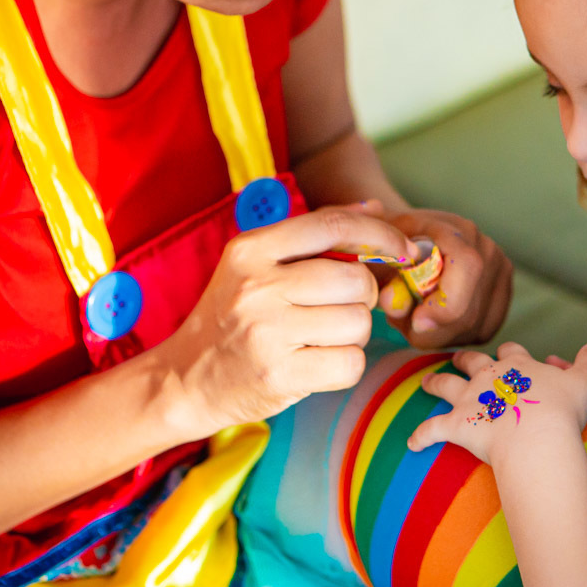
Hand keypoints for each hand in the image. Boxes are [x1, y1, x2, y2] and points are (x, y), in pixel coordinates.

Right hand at [163, 203, 417, 439]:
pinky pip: (350, 363)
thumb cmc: (233, 317)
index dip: (380, 234)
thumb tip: (373, 207)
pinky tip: (318, 363)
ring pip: (359, 323)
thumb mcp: (258, 264)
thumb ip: (314, 235)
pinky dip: (345, 366)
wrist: (184, 379)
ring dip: (354, 334)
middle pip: (357, 280)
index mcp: (251, 249)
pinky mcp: (278, 376)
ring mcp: (266, 333)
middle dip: (362, 297)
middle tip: (339, 309)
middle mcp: (257, 286)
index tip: (402, 248)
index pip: (333, 225)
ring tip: (322, 338)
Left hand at [378, 209, 511, 348]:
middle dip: (433, 330)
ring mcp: (499, 271)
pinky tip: (433, 323)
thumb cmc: (388, 248)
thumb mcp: (375, 254)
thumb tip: (392, 300)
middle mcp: (485, 247)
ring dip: (439, 335)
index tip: (415, 322)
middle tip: (402, 323)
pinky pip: (482, 331)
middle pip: (471, 309)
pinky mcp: (502, 294)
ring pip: (476, 326)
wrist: (407, 240)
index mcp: (454, 229)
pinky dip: (454, 337)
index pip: (467, 266)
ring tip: (413, 316)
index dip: (445, 303)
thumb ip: (378, 275)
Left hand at [407, 341, 586, 465]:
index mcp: (518, 366)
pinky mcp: (456, 424)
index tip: (505, 353)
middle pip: (472, 361)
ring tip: (425, 382)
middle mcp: (489, 377)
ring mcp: (470, 399)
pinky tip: (411, 443)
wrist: (537, 435)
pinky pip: (431, 430)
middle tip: (457, 359)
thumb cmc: (562, 410)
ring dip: (434, 383)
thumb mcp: (584, 381)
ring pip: (445, 385)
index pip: (511, 352)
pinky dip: (420, 436)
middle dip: (464, 359)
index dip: (508, 353)